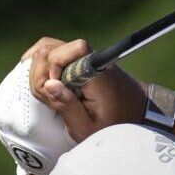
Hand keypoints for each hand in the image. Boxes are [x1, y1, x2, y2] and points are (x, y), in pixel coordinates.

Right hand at [25, 37, 147, 142]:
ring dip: (39, 67)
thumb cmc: (113, 124)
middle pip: (52, 48)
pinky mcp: (78, 60)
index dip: (55, 66)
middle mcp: (90, 59)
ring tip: (45, 90)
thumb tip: (49, 84)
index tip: (55, 89)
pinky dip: (42, 62)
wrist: (136, 114)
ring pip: (49, 47)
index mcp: (97, 73)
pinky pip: (54, 51)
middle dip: (40, 71)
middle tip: (47, 95)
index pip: (74, 48)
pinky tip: (39, 77)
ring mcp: (83, 57)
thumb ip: (68, 107)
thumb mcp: (89, 127)